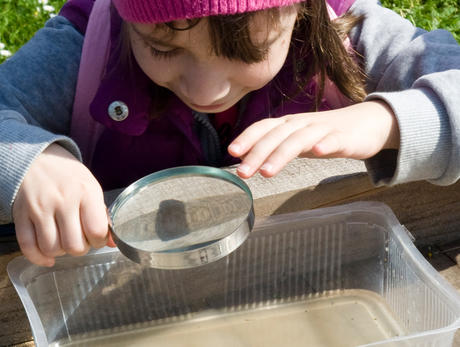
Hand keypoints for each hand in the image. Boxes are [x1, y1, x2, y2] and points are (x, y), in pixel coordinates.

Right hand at [12, 144, 113, 266]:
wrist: (37, 159)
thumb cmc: (70, 177)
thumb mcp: (92, 189)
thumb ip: (102, 217)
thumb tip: (113, 243)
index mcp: (86, 193)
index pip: (96, 231)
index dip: (99, 241)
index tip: (97, 237)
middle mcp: (62, 201)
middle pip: (74, 245)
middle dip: (81, 249)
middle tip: (81, 239)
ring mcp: (39, 208)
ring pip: (52, 248)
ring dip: (61, 252)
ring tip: (64, 241)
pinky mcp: (21, 215)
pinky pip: (28, 246)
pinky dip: (39, 257)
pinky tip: (48, 256)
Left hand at [228, 100, 399, 177]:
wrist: (366, 122)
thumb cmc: (325, 134)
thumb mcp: (297, 139)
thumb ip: (275, 147)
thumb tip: (247, 160)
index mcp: (289, 124)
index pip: (264, 127)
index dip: (247, 138)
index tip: (232, 153)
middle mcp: (302, 124)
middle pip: (277, 135)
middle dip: (257, 153)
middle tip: (242, 173)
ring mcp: (324, 129)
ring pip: (299, 139)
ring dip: (281, 154)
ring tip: (266, 172)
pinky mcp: (345, 137)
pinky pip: (335, 140)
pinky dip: (326, 144)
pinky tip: (318, 153)